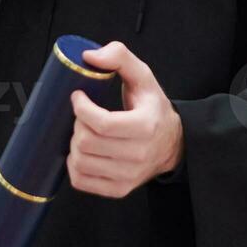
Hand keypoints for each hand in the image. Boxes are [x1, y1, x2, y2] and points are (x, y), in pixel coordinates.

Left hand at [67, 41, 183, 197]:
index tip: (78, 97)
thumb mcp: (143, 77)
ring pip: (81, 163)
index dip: (81, 108)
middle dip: (77, 125)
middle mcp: (139, 155)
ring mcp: (128, 176)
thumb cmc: (153, 109)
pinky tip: (83, 152)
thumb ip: (120, 57)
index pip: (102, 123)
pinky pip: (81, 181)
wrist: (172, 143)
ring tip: (83, 132)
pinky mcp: (118, 189)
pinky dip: (74, 166)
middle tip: (82, 115)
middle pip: (87, 143)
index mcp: (146, 126)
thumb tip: (90, 57)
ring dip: (74, 145)